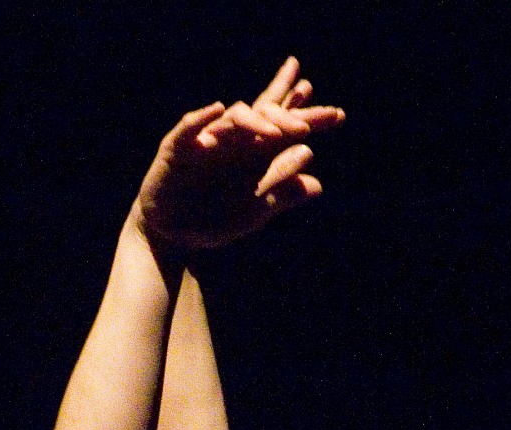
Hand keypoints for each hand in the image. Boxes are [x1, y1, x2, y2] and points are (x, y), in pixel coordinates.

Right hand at [135, 58, 344, 254]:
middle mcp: (233, 141)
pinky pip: (188, 129)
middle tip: (307, 124)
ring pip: (233, 120)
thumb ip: (280, 194)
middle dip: (287, 113)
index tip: (337, 115)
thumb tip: (317, 182)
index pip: (285, 127)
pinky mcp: (176, 148)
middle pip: (263, 113)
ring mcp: (205, 140)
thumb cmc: (212, 222)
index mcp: (254, 153)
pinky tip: (216, 109)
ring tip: (276, 133)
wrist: (172, 238)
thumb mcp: (253, 213)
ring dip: (255, 122)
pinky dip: (200, 120)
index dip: (309, 118)